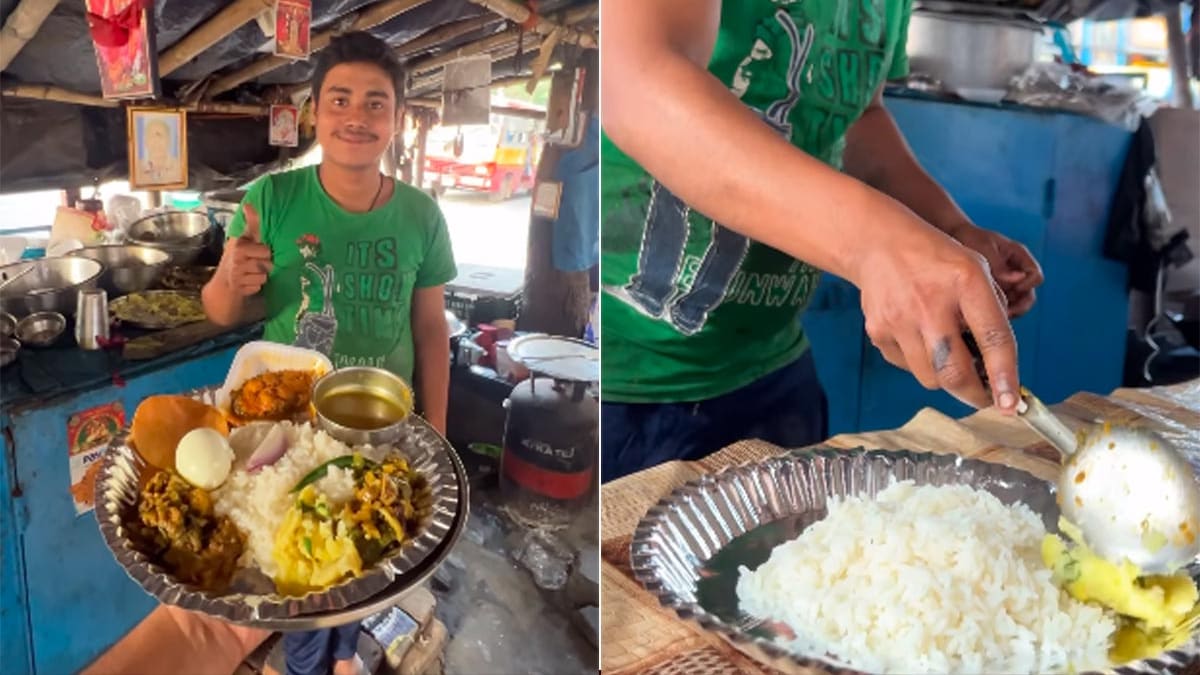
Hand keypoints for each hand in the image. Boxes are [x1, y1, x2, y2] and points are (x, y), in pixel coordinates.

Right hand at [217, 204, 273, 295]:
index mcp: (239, 246)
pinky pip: (258, 287)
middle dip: (264, 265)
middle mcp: (237, 261)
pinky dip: (255, 286)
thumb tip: (249, 204)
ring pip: (264, 277)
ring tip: (251, 273)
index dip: (264, 252)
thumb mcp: (243, 239)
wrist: (223, 282)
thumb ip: (251, 224)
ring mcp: (237, 276)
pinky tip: (248, 282)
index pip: (266, 251)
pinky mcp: (240, 289)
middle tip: (254, 264)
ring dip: (260, 276)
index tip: (257, 252)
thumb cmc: (237, 257)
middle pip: (267, 265)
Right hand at [855, 225, 1020, 412]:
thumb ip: (992, 310)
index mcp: (966, 282)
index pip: (993, 338)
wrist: (879, 244)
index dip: (1005, 377)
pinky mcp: (878, 332)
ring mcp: (900, 320)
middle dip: (976, 396)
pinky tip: (922, 340)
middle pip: (955, 373)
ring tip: (952, 358)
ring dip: (947, 378)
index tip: (1011, 406)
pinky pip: (908, 367)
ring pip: (931, 378)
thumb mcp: (977, 267)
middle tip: (987, 398)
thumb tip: (997, 364)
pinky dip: (922, 363)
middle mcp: (931, 304)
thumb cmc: (936, 258)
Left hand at [951, 224, 1042, 317]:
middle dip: (1019, 306)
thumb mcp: (985, 248)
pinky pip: (1000, 307)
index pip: (1035, 276)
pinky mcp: (993, 292)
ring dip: (1006, 311)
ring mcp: (1005, 284)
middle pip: (1028, 296)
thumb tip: (1014, 281)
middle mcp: (1015, 272)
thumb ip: (999, 266)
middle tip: (1004, 312)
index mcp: (1019, 256)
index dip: (1028, 284)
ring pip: (1015, 305)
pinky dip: (994, 311)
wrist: (953, 237)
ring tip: (990, 313)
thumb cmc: (970, 237)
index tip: (1015, 289)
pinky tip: (981, 311)